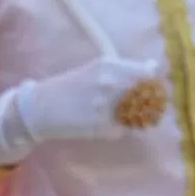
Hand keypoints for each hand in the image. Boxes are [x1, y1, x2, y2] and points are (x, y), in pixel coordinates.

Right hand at [0, 57, 160, 164]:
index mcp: (109, 64)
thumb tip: (154, 67)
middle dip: (146, 103)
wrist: (41, 107)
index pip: (147, 73)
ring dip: (131, 118)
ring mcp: (106, 104)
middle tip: (139, 108)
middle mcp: (110, 82)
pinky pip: (120, 130)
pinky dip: (116, 130)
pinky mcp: (100, 125)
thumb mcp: (97, 70)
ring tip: (116, 117)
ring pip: (135, 115)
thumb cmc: (71, 86)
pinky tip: (103, 126)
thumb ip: (125, 69)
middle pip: (145, 95)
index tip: (150, 90)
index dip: (152, 84)